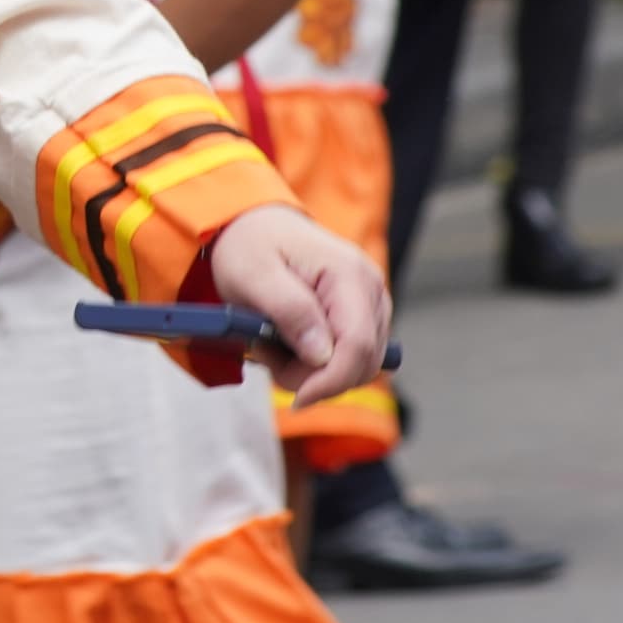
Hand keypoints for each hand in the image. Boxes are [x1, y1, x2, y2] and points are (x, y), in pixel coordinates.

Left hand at [204, 206, 390, 403]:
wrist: (255, 224)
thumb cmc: (250, 245)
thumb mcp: (253, 275)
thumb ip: (289, 310)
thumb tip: (322, 354)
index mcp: (348, 274)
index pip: (357, 346)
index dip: (330, 381)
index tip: (296, 398)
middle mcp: (371, 289)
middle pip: (363, 363)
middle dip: (315, 377)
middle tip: (267, 357)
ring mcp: (372, 303)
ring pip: (360, 366)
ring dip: (315, 371)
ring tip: (272, 346)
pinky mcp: (364, 315)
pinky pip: (352, 357)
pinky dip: (320, 363)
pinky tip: (289, 346)